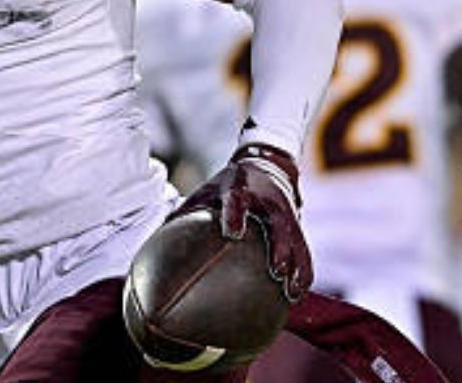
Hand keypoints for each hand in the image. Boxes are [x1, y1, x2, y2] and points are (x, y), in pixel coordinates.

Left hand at [174, 143, 312, 300]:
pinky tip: (296, 294)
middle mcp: (267, 202)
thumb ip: (187, 210)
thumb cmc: (229, 183)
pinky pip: (304, 250)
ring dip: (298, 267)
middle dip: (279, 248)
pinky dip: (304, 271)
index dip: (235, 216)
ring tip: (292, 293)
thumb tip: (157, 236)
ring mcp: (286, 215)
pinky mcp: (297, 226)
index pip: (238, 201)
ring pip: (297, 242)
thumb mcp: (208, 189)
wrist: (268, 166)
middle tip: (276, 271)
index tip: (232, 233)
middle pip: (277, 226)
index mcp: (241, 189)